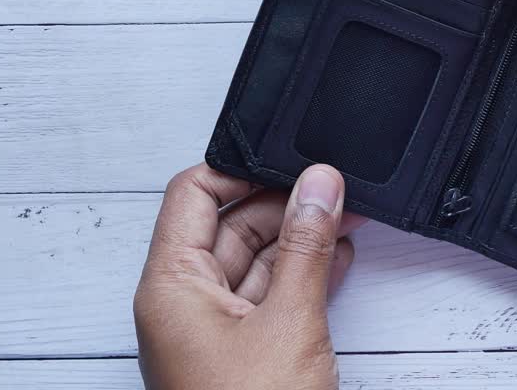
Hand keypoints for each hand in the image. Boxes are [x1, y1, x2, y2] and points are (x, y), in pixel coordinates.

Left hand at [134, 163, 364, 389]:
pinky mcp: (242, 352)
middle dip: (284, 205)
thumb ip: (305, 248)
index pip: (192, 196)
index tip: (290, 163)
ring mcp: (214, 331)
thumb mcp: (289, 321)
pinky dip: (302, 277)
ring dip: (300, 241)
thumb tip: (318, 186)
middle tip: (334, 192)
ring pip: (255, 262)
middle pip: (229, 225)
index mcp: (171, 288)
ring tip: (345, 219)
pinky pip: (268, 297)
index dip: (240, 170)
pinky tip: (335, 260)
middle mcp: (184, 306)